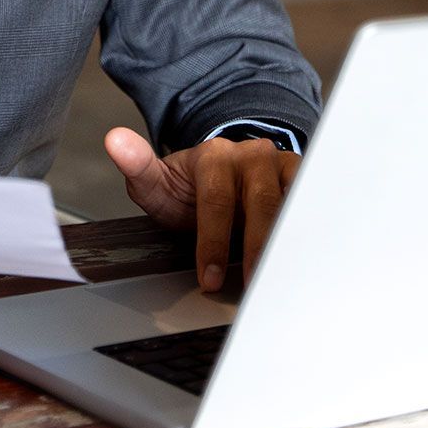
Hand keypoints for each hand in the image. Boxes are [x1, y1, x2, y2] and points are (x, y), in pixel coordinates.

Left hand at [104, 128, 299, 291]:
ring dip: (287, 245)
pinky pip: (314, 208)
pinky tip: (307, 266)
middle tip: (248, 288)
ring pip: (292, 206)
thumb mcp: (160, 183)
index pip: (216, 200)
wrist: (228, 176)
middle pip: (260, 204)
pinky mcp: (307, 182)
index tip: (208, 281)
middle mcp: (253, 155)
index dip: (212, 242)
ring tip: (282, 282)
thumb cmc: (191, 191)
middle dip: (253, 250)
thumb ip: (138, 168)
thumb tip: (114, 140)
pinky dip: (312, 236)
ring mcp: (284, 167)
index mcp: (214, 155)